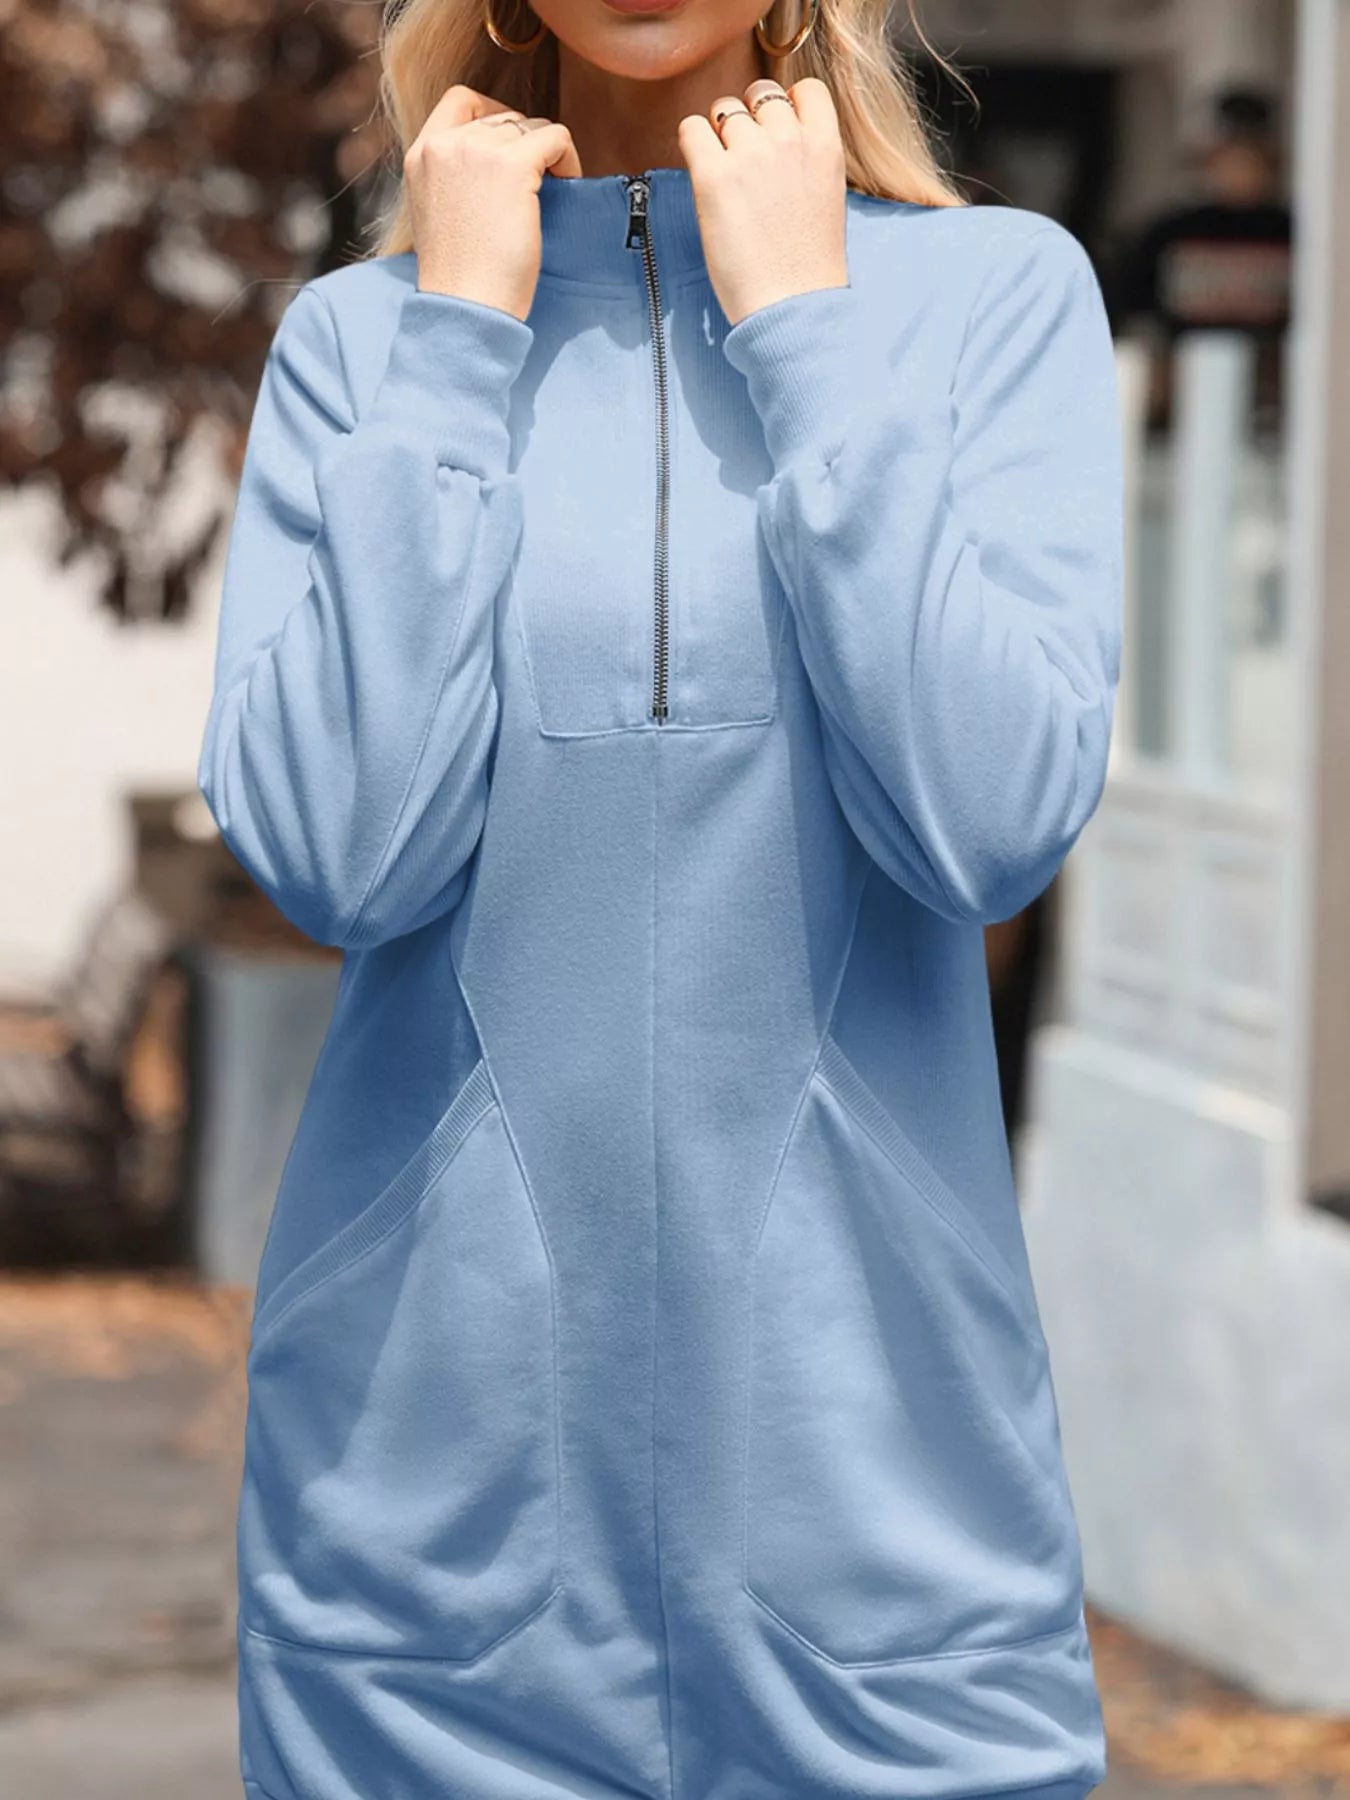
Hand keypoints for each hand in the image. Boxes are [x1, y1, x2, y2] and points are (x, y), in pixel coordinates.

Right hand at [403, 85, 582, 319]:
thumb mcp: (439, 213)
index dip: (494, 116)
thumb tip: (497, 166)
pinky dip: (568, 157)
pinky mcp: (512, 166)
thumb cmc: (460, 279)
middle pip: (502, 116)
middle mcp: (444, 145)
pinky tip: (567, 184)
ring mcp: (477, 151)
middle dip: (525, 144)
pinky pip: (556, 136)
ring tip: (551, 189)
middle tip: (537, 182)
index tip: (511, 150)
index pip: (460, 101)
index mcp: (420, 155)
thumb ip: (455, 178)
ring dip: (547, 153)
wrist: (465, 305)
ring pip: (531, 124)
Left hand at [677, 76, 848, 329]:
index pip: (805, 90)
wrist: (792, 306)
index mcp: (826, 146)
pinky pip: (690, 130)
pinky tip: (703, 177)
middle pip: (759, 96)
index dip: (786, 105)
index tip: (777, 133)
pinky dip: (692, 145)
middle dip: (750, 121)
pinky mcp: (714, 176)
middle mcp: (789, 140)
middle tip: (746, 164)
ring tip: (726, 180)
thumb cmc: (808, 268)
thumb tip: (776, 140)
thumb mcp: (827, 198)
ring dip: (720, 137)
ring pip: (724, 111)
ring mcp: (750, 155)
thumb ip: (807, 159)